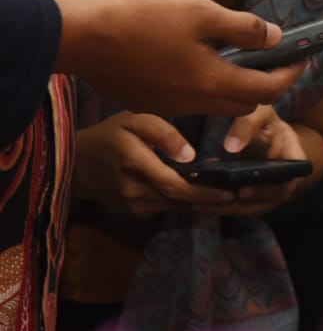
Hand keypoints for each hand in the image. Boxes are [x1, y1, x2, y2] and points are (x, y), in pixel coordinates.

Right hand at [53, 0, 305, 115]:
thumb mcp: (202, 12)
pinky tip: (194, 57)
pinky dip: (203, 83)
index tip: (303, 57)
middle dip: (264, 82)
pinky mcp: (147, 102)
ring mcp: (168, 107)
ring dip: (232, 83)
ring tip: (235, 52)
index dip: (291, 73)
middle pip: (243, 101)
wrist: (80, 36)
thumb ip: (243, 28)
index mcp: (214, 83)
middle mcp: (193, 104)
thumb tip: (274, 37)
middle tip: (272, 55)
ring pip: (214, 102)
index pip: (268, 89)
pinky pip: (187, 99)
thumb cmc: (142, 18)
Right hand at [73, 112, 232, 216]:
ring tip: (227, 195)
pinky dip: (184, 203)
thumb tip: (190, 155)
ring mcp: (132, 204)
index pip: (174, 185)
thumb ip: (163, 133)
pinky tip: (203, 196)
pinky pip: (164, 208)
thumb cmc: (111, 134)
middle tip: (237, 195)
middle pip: (178, 199)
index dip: (203, 191)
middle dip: (208, 199)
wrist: (78, 163)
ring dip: (199, 203)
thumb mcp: (134, 119)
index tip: (229, 190)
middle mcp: (134, 190)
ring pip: (173, 206)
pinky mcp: (133, 211)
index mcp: (135, 164)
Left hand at [205, 104, 310, 215]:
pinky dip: (220, 206)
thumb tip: (231, 147)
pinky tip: (198, 202)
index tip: (244, 190)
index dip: (268, 190)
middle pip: (267, 199)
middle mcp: (284, 181)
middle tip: (220, 199)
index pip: (289, 179)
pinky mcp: (252, 199)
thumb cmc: (265, 122)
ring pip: (249, 207)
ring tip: (201, 203)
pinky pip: (238, 207)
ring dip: (226, 208)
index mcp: (294, 160)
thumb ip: (248, 125)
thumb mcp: (261, 113)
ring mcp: (268, 193)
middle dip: (243, 202)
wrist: (265, 134)